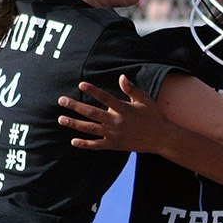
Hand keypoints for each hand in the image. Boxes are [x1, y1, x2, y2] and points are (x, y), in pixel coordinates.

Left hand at [58, 75, 175, 151]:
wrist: (161, 138)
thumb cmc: (153, 116)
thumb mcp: (144, 100)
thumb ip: (131, 89)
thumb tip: (121, 77)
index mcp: (123, 108)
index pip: (105, 97)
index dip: (92, 90)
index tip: (80, 84)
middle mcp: (116, 121)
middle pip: (91, 113)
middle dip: (75, 106)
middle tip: (61, 100)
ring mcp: (114, 135)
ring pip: (90, 129)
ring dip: (74, 124)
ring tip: (61, 119)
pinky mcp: (114, 145)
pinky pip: (97, 145)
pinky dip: (85, 144)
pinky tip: (73, 141)